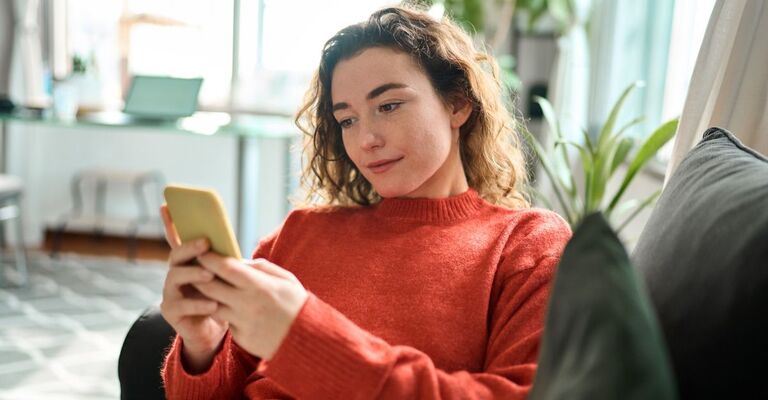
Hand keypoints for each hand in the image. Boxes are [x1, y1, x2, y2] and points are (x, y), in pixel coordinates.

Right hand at [158, 204, 228, 372]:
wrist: (213, 330)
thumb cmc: (221, 298)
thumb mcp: (223, 276)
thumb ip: (221, 259)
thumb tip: (227, 240)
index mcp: (188, 262)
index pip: (177, 238)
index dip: (170, 222)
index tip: (165, 204)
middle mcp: (175, 273)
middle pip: (176, 255)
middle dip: (190, 247)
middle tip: (205, 243)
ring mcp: (170, 291)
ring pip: (175, 277)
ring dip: (194, 274)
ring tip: (210, 275)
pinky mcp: (171, 311)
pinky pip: (182, 305)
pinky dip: (199, 304)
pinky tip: (213, 304)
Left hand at [192, 254, 308, 359]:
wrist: (307, 340)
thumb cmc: (296, 304)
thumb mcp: (285, 279)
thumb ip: (261, 267)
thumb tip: (239, 260)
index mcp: (259, 285)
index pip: (225, 268)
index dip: (209, 258)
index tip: (201, 252)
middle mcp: (247, 304)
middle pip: (210, 286)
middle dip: (198, 276)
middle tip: (194, 269)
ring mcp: (242, 322)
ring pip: (212, 306)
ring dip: (206, 296)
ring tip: (206, 288)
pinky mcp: (241, 337)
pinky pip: (227, 322)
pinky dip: (226, 314)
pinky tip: (231, 310)